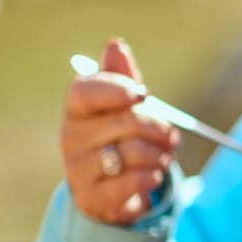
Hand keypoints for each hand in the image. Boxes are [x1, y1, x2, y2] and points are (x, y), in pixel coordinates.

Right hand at [61, 38, 177, 224]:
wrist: (111, 190)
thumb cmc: (119, 138)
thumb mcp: (123, 106)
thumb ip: (122, 77)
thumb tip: (115, 44)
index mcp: (77, 110)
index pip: (85, 91)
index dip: (116, 89)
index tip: (142, 94)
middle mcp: (71, 138)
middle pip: (125, 122)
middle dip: (159, 128)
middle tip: (170, 136)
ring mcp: (78, 169)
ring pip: (134, 152)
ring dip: (160, 155)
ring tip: (162, 157)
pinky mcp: (93, 197)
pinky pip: (134, 182)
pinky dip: (153, 177)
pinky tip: (152, 176)